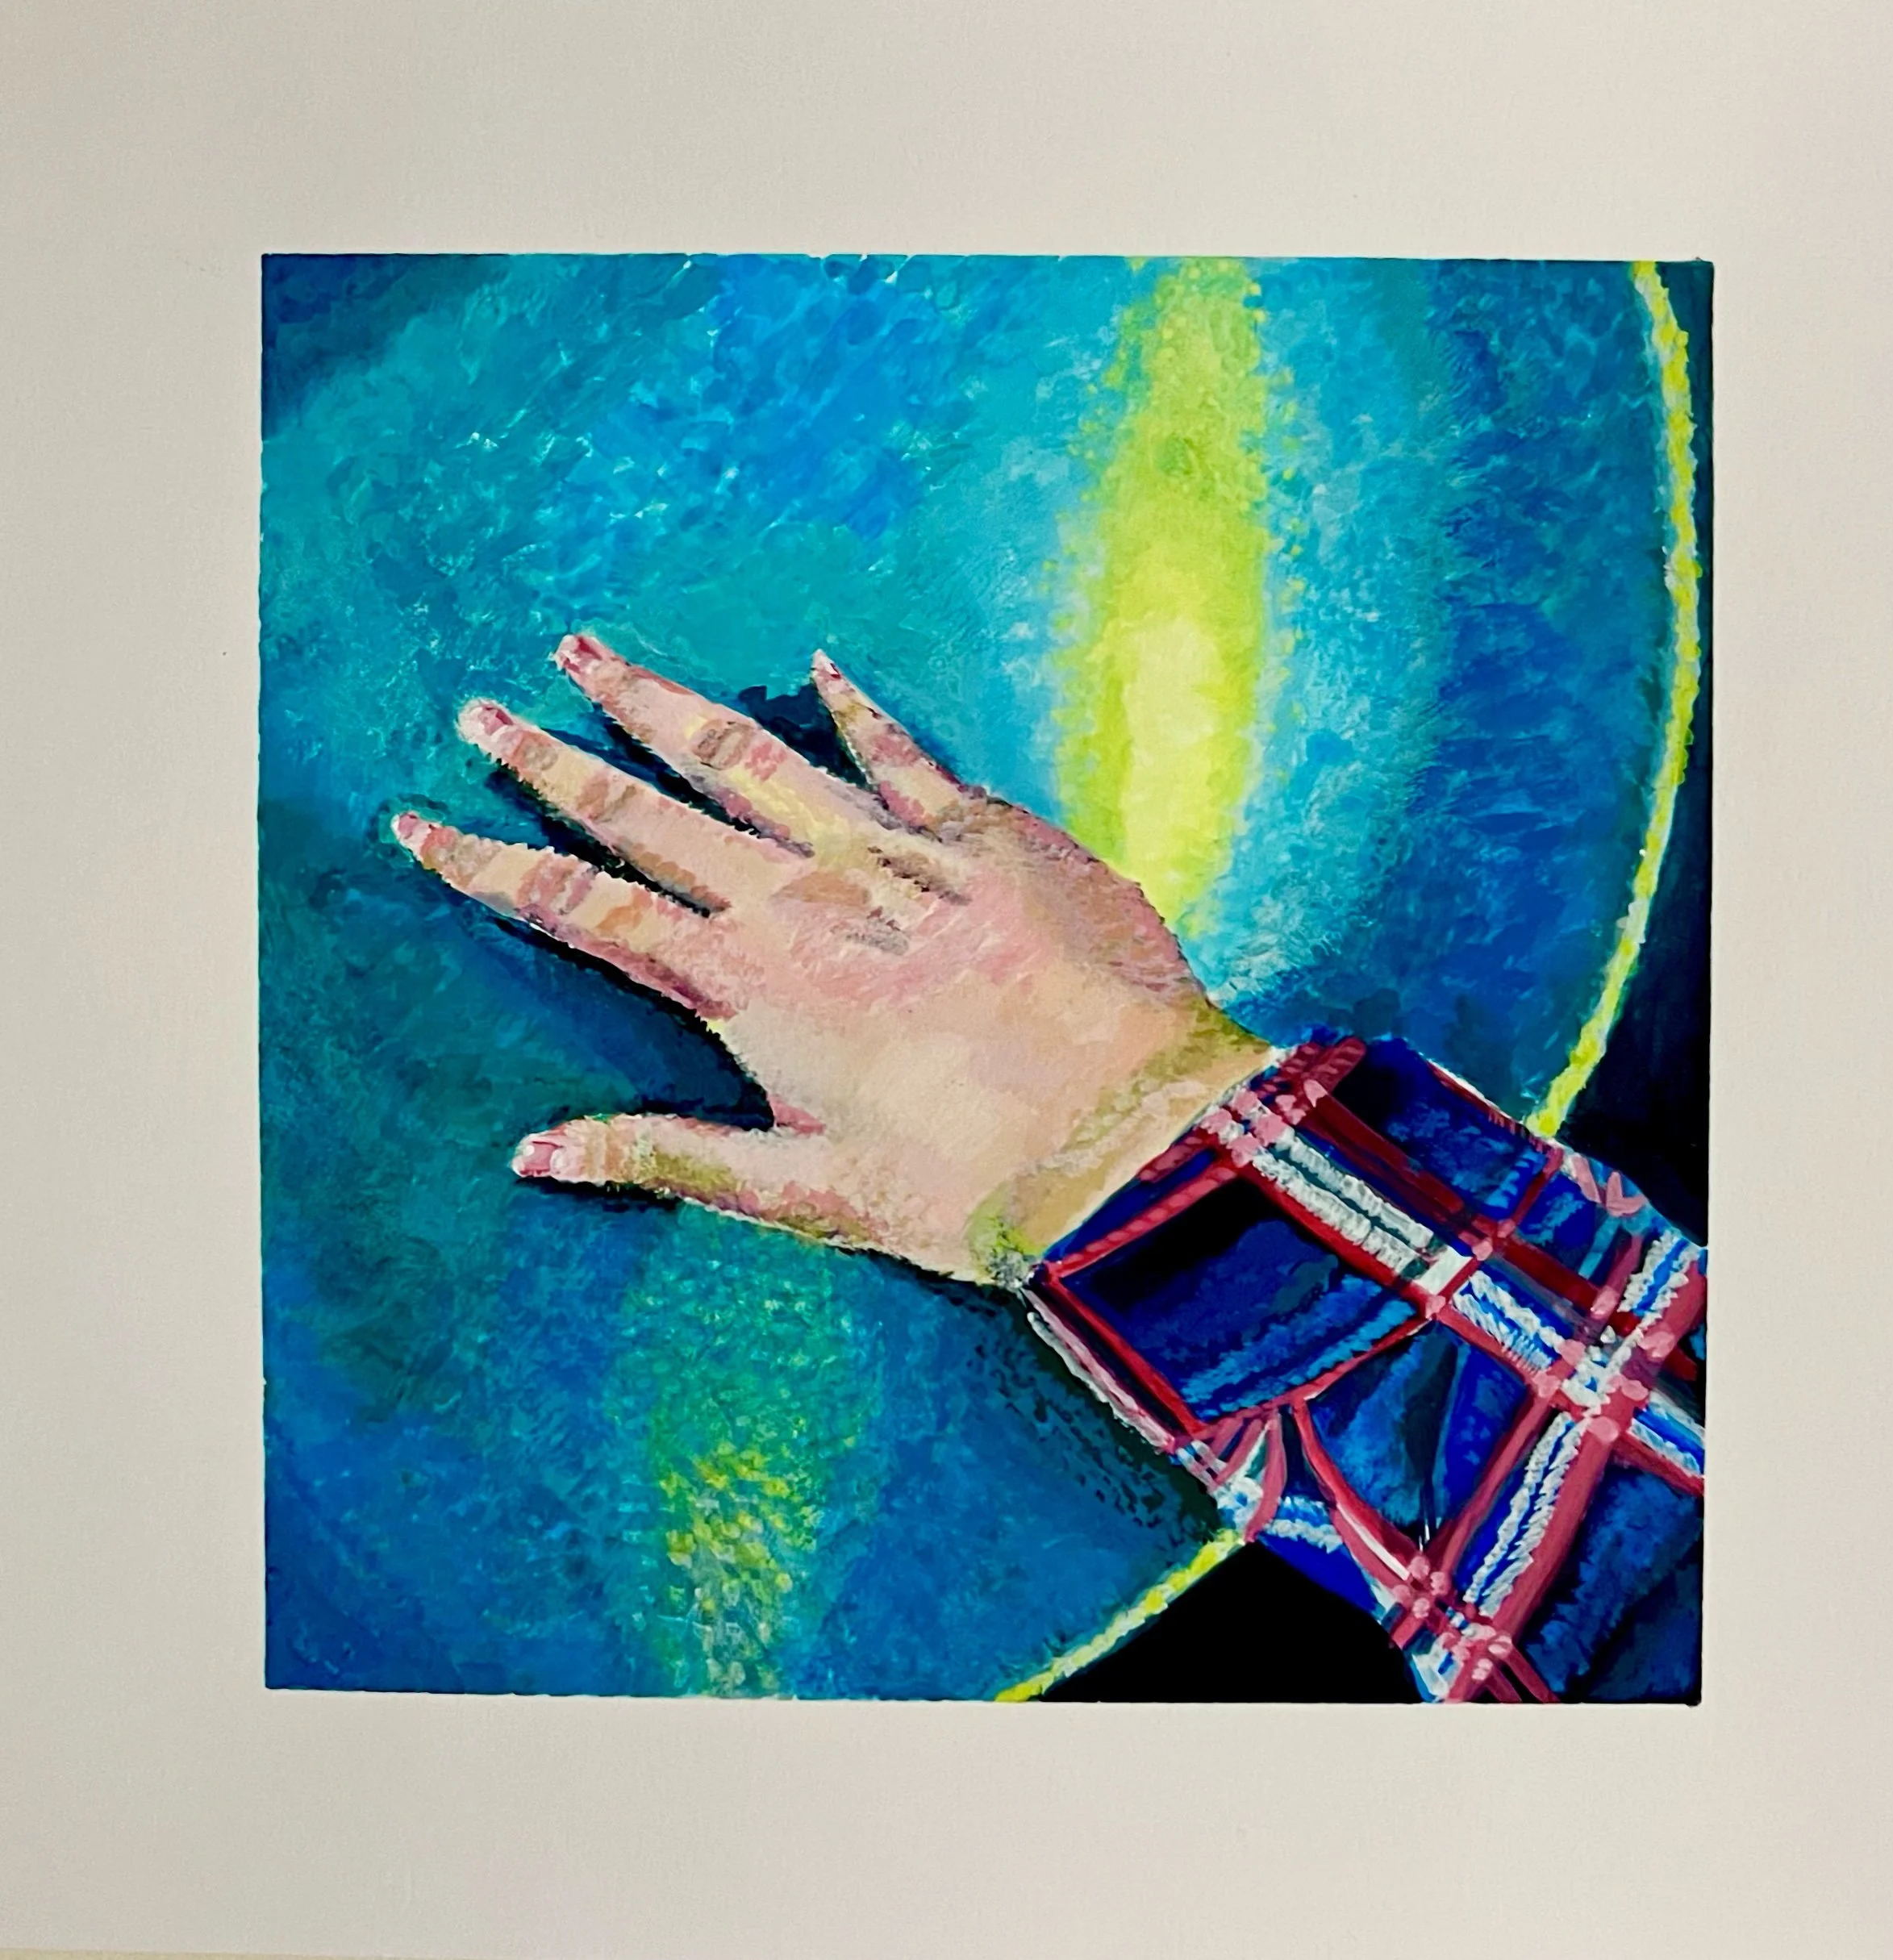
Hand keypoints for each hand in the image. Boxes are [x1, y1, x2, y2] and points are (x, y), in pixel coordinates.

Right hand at [393, 635, 1275, 1281]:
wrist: (1132, 1143)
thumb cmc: (969, 1186)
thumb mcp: (804, 1193)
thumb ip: (666, 1156)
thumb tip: (531, 1156)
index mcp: (749, 986)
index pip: (586, 909)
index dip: (494, 866)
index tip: (418, 823)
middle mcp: (802, 899)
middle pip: (649, 812)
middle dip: (554, 760)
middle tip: (481, 706)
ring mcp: (892, 852)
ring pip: (751, 758)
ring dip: (664, 704)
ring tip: (591, 651)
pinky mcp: (982, 833)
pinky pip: (901, 753)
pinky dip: (856, 710)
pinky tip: (819, 665)